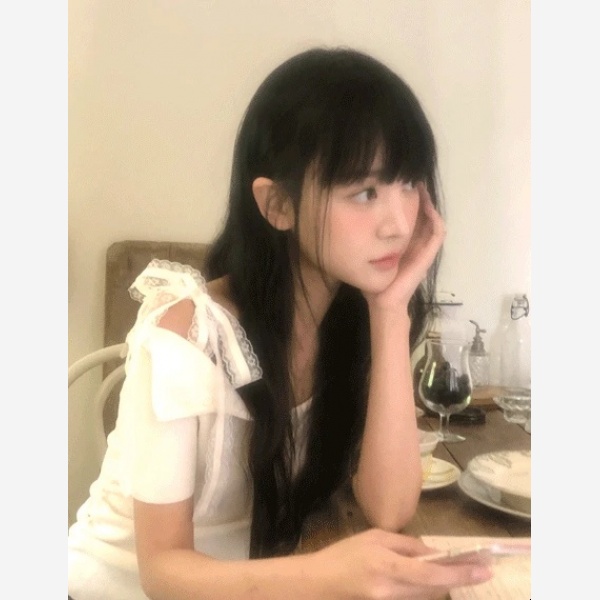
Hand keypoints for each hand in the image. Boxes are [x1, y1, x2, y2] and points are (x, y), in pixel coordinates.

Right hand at [307, 529, 491, 599]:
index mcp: (386, 567)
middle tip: (481, 569)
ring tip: (461, 572)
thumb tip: (431, 552)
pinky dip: (424, 591)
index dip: (459, 573)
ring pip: (426, 597)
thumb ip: (405, 545)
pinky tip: (431, 580)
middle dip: (458, 578)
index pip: (431, 573)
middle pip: (434, 589)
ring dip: (443, 584)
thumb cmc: (343, 555)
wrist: (317, 584)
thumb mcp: (373, 538)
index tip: (484, 570)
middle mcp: (391, 592)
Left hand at [366, 182, 445, 312]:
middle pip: (422, 215)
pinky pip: (437, 233)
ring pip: (432, 220)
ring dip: (428, 204)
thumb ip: (363, 241)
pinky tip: (426, 205)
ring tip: (420, 187)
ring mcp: (423, 250)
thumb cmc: (373, 281)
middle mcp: (415, 244)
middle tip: (411, 179)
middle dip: (418, 198)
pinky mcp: (428, 256)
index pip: (409, 218)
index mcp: (403, 244)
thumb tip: (346, 222)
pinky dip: (434, 218)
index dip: (407, 201)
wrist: (382, 301)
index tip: (398, 184)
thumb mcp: (366, 255)